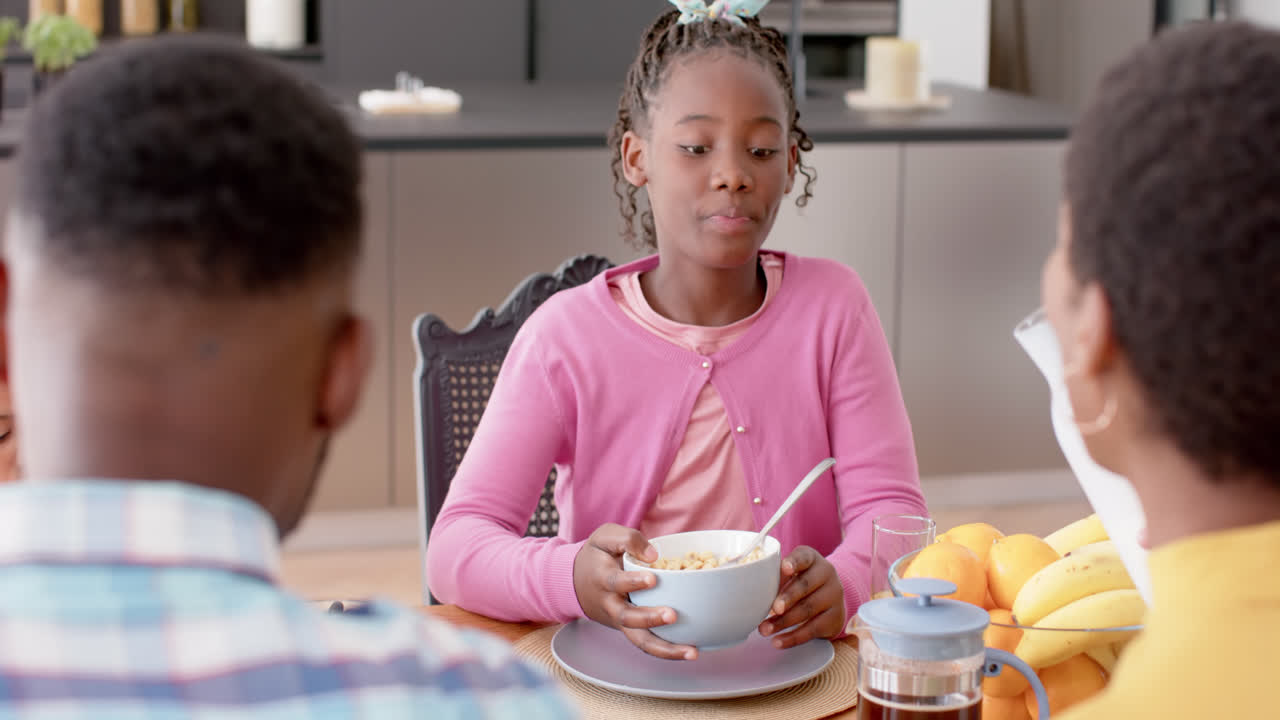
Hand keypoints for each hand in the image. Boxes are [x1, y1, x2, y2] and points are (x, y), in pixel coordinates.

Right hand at [573, 523, 698, 659]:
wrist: (575, 582)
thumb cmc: (596, 556)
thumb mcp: (605, 537)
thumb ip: (628, 539)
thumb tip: (654, 554)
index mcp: (602, 579)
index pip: (615, 582)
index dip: (632, 582)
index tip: (652, 578)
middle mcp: (610, 604)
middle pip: (627, 617)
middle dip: (649, 619)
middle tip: (672, 615)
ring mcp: (620, 621)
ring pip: (639, 640)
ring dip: (665, 649)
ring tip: (691, 651)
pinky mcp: (630, 630)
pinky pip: (646, 644)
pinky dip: (667, 651)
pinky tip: (690, 652)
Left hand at [757, 546, 844, 648]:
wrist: (830, 599)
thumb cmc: (801, 583)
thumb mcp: (793, 574)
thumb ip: (777, 577)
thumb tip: (753, 592)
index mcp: (812, 559)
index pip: (804, 557)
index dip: (794, 562)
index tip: (785, 568)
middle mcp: (827, 574)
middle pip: (805, 585)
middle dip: (787, 598)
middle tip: (773, 608)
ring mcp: (834, 595)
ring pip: (808, 609)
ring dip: (783, 622)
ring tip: (764, 630)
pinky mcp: (836, 617)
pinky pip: (813, 629)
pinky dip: (793, 637)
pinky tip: (778, 641)